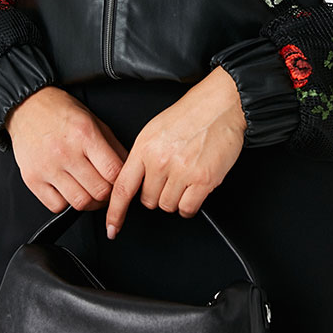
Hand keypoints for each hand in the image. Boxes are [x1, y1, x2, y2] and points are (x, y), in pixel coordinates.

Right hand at [5, 85, 129, 212]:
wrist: (27, 107)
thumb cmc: (60, 112)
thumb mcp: (93, 120)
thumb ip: (113, 145)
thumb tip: (128, 168)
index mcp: (84, 134)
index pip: (113, 172)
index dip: (121, 181)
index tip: (120, 181)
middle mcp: (66, 152)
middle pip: (99, 191)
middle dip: (108, 194)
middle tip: (106, 189)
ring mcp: (47, 167)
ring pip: (79, 203)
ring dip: (90, 202)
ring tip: (90, 191)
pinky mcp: (32, 179)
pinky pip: (56, 206)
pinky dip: (66, 203)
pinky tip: (68, 190)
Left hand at [104, 65, 246, 237]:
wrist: (220, 105)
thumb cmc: (190, 114)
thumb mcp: (155, 130)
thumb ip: (142, 157)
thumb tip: (135, 181)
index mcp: (144, 147)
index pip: (123, 188)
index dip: (115, 212)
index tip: (112, 227)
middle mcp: (160, 160)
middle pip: (148, 201)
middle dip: (157, 193)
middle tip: (170, 176)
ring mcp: (181, 171)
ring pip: (168, 206)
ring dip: (175, 198)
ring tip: (185, 176)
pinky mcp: (203, 179)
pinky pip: (187, 209)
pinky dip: (189, 205)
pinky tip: (194, 188)